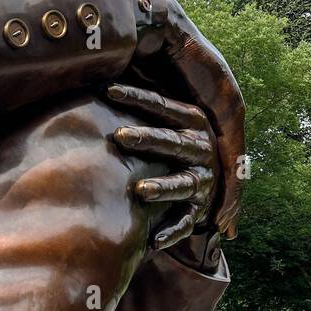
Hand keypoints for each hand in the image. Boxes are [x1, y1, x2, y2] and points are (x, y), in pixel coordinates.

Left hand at [106, 83, 217, 251]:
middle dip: (147, 139)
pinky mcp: (201, 208)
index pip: (163, 107)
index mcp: (193, 120)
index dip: (136, 98)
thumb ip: (142, 97)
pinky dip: (171, 232)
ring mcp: (203, 179)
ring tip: (140, 191)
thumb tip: (100, 69)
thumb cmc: (173, 142)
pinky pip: (186, 221)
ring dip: (162, 186)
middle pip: (172, 142)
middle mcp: (201, 148)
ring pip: (182, 183)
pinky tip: (153, 242)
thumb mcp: (167, 115)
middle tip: (119, 135)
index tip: (107, 90)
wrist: (210, 180)